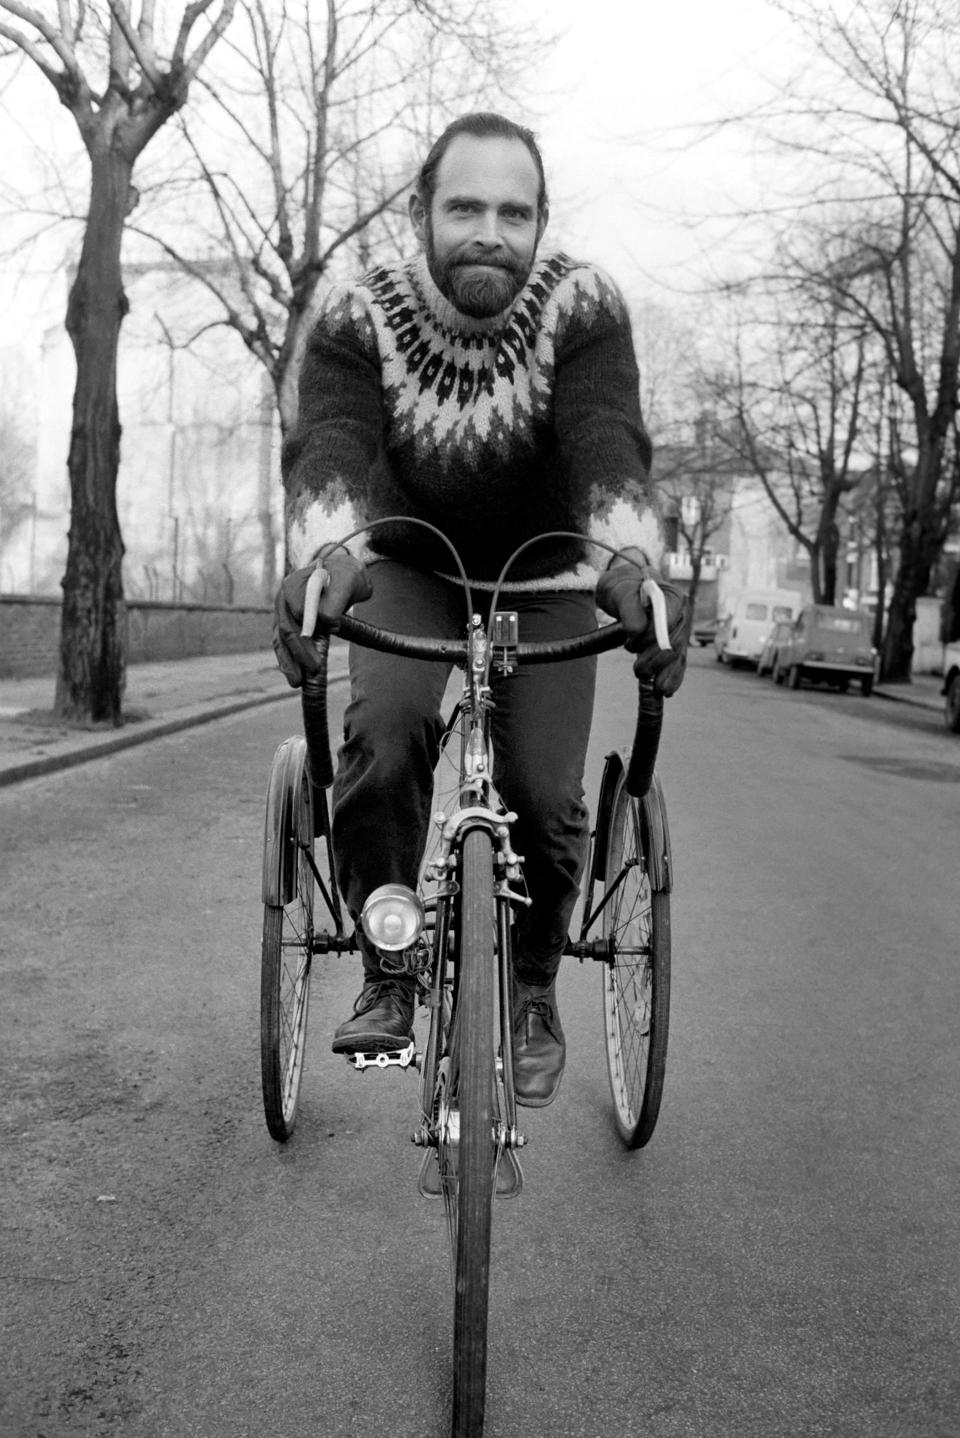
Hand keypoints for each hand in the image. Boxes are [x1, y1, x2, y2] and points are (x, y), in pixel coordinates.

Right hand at [273, 547, 371, 687]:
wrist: (340, 574)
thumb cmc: (345, 577)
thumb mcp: (348, 581)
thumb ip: (337, 599)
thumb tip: (327, 622)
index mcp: (295, 584)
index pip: (298, 610)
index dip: (310, 627)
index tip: (330, 633)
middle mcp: (283, 599)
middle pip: (286, 628)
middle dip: (299, 652)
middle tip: (314, 670)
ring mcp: (282, 613)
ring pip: (280, 640)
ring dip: (289, 662)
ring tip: (297, 682)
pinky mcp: (286, 625)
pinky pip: (283, 645)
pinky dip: (288, 660)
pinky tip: (294, 677)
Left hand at [596, 548, 688, 696]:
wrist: (627, 590)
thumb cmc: (624, 589)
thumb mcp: (621, 593)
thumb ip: (629, 610)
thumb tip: (636, 631)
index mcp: (672, 598)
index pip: (667, 624)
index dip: (650, 638)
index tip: (630, 644)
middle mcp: (681, 615)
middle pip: (674, 644)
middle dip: (656, 661)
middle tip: (638, 671)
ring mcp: (680, 630)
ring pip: (678, 656)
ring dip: (665, 673)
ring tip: (656, 688)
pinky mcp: (675, 643)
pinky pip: (678, 662)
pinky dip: (673, 676)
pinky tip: (668, 690)